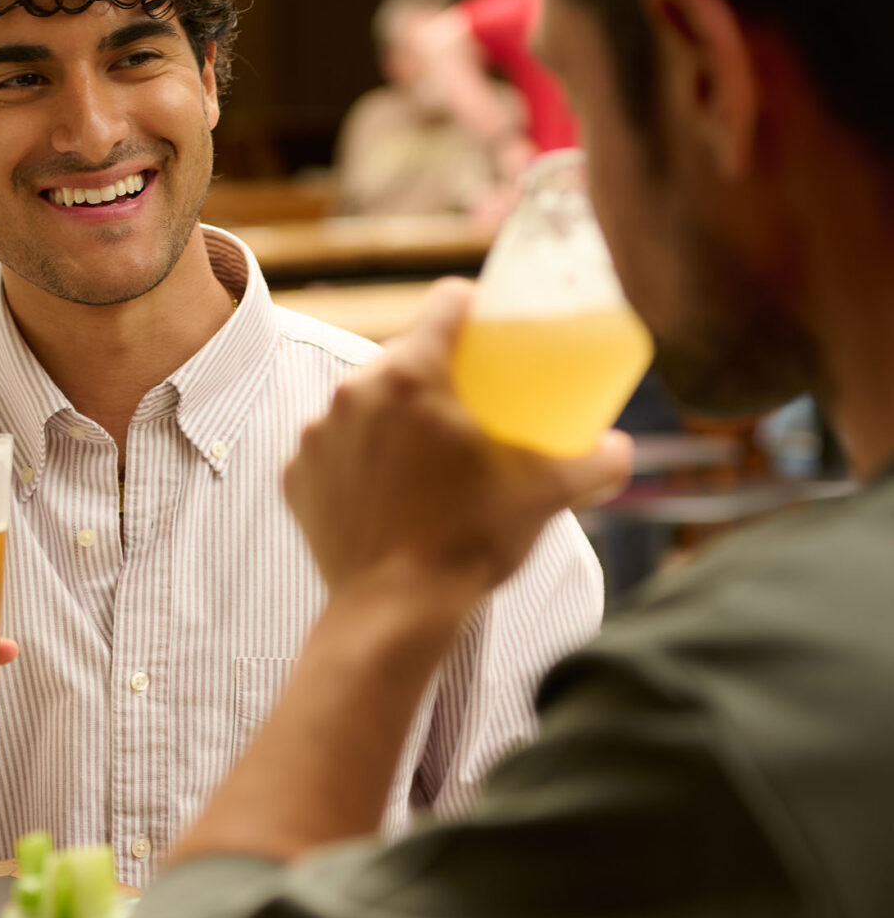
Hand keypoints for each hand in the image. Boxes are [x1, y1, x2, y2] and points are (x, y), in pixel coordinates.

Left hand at [284, 279, 630, 642]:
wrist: (393, 614)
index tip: (488, 331)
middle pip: (403, 357)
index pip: (446, 303)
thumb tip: (621, 450)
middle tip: (467, 411)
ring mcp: (318, 434)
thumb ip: (596, 463)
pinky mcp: (296, 475)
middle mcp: (355, 392)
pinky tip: (385, 491)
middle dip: (435, 375)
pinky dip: (357, 463)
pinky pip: (332, 450)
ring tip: (425, 459)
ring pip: (364, 404)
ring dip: (392, 420)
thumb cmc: (470, 543)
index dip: (473, 309)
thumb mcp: (546, 495)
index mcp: (413, 376)